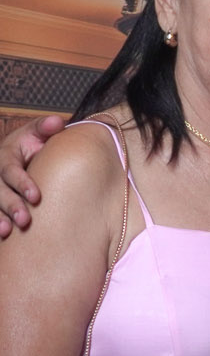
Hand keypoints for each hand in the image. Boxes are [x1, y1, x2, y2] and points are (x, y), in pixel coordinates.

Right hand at [0, 115, 62, 236]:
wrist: (20, 154)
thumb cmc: (32, 143)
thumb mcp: (35, 133)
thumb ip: (45, 128)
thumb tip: (59, 121)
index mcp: (5, 157)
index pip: (10, 171)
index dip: (21, 183)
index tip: (36, 197)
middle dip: (11, 205)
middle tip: (25, 220)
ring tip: (7, 231)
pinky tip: (2, 235)